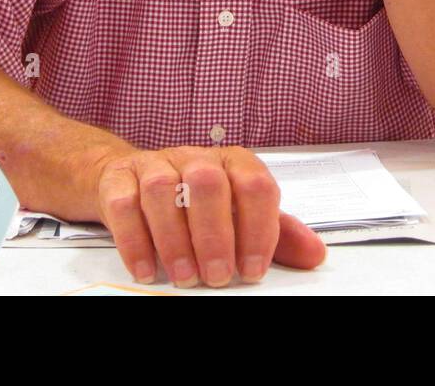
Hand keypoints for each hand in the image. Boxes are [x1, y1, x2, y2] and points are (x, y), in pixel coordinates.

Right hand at [92, 145, 325, 287]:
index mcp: (233, 162)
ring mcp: (154, 164)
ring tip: (184, 277)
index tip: (252, 270)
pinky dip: (135, 241)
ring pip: (163, 191)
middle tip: (217, 277)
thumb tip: (315, 255)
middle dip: (215, 235)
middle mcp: (195, 157)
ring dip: (175, 239)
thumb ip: (276, 234)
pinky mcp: (119, 179)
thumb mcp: (240, 215)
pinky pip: (124, 204)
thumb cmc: (195, 201)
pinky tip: (146, 270)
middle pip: (208, 183)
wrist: (132, 177)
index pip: (254, 185)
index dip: (258, 229)